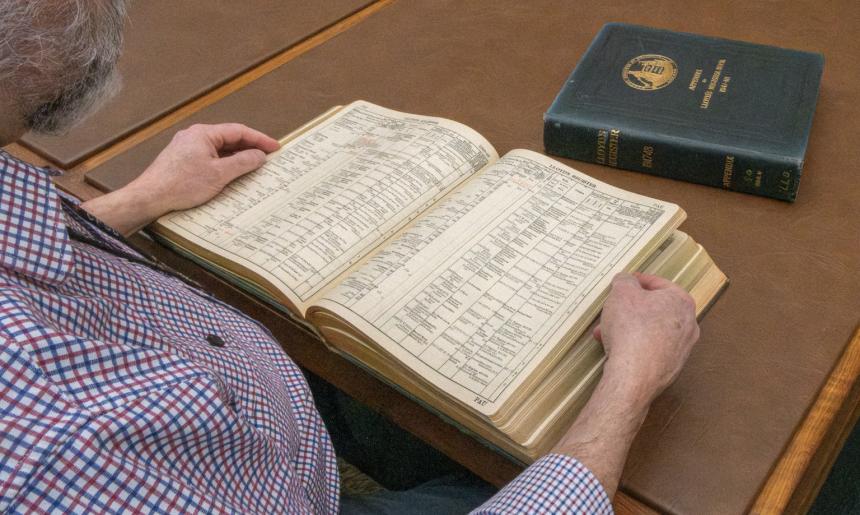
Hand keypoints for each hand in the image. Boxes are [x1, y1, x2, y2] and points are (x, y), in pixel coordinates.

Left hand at [82, 123, 279, 234]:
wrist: (150, 197)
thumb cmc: (182, 185)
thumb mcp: (219, 174)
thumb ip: (242, 162)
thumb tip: (259, 156)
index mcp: (203, 134)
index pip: (238, 131)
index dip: (259, 139)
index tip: (275, 147)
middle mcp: (194, 136)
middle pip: (229, 139)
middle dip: (249, 147)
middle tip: (268, 157)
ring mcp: (187, 148)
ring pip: (219, 149)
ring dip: (237, 157)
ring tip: (254, 167)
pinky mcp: (182, 161)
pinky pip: (209, 158)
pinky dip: (224, 163)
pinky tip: (232, 174)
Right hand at [594, 272, 699, 404]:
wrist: (634, 374)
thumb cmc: (631, 329)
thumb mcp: (621, 292)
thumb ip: (625, 281)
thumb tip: (626, 280)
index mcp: (681, 302)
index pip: (658, 284)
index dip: (638, 280)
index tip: (625, 282)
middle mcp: (688, 325)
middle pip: (655, 309)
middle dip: (630, 308)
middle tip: (613, 308)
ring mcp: (681, 349)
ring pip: (651, 330)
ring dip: (629, 327)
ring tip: (606, 331)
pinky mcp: (670, 367)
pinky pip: (650, 349)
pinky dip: (634, 345)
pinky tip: (615, 348)